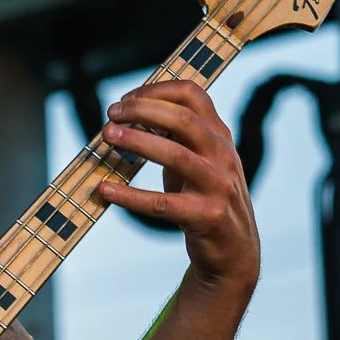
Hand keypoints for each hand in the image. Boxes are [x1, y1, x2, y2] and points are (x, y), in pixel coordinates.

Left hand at [95, 78, 260, 293]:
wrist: (235, 249)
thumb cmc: (206, 198)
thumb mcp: (198, 160)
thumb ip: (176, 137)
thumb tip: (130, 114)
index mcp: (219, 136)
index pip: (193, 95)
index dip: (157, 90)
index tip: (126, 98)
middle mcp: (223, 155)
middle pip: (183, 119)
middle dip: (142, 110)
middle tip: (111, 114)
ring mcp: (218, 186)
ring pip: (175, 155)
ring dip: (137, 141)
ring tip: (107, 136)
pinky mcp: (206, 216)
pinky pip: (162, 204)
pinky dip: (129, 196)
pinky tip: (105, 190)